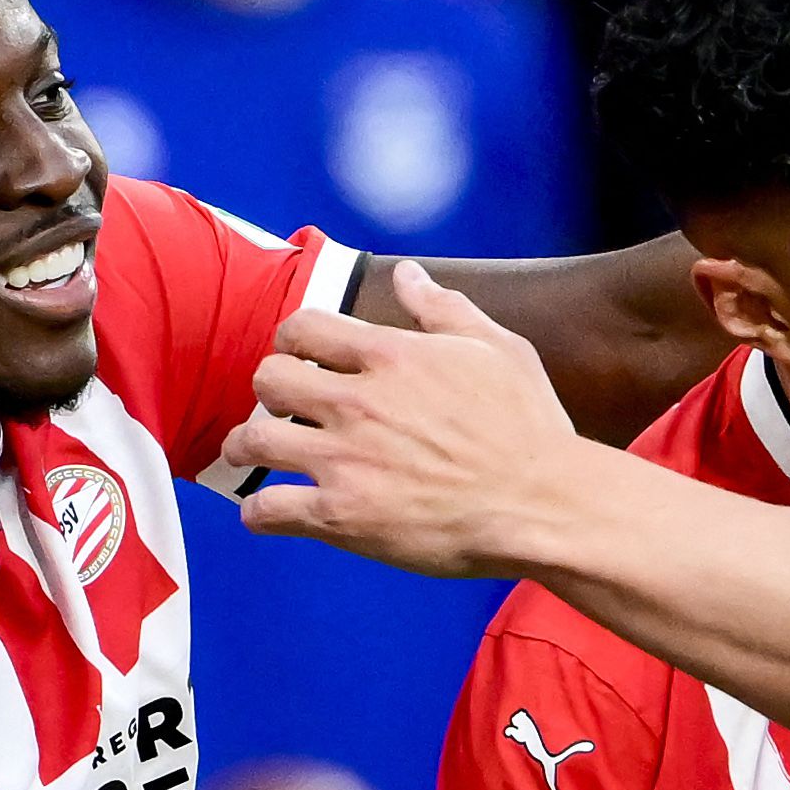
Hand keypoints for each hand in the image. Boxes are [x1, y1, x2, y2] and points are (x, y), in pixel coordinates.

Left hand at [232, 279, 578, 576]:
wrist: (544, 506)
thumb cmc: (529, 429)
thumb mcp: (498, 350)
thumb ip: (445, 308)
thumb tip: (409, 273)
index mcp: (392, 356)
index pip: (303, 328)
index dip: (292, 341)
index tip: (298, 357)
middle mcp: (358, 402)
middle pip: (267, 377)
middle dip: (267, 389)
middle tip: (277, 406)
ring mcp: (346, 460)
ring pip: (253, 439)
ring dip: (245, 445)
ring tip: (249, 452)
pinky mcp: (343, 516)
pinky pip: (268, 509)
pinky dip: (259, 513)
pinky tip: (266, 513)